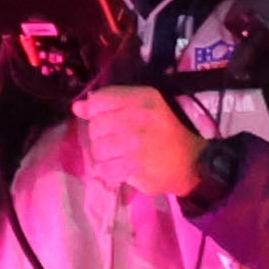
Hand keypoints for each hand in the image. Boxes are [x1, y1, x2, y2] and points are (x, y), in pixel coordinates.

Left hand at [71, 85, 210, 199]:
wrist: (192, 161)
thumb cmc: (164, 130)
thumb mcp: (143, 107)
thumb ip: (109, 103)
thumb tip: (76, 107)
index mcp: (144, 98)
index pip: (100, 100)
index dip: (95, 112)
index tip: (105, 119)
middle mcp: (141, 119)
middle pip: (96, 126)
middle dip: (100, 136)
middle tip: (115, 140)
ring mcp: (139, 145)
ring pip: (98, 149)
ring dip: (103, 155)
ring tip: (118, 155)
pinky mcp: (137, 168)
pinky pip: (105, 169)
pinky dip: (108, 170)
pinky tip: (119, 167)